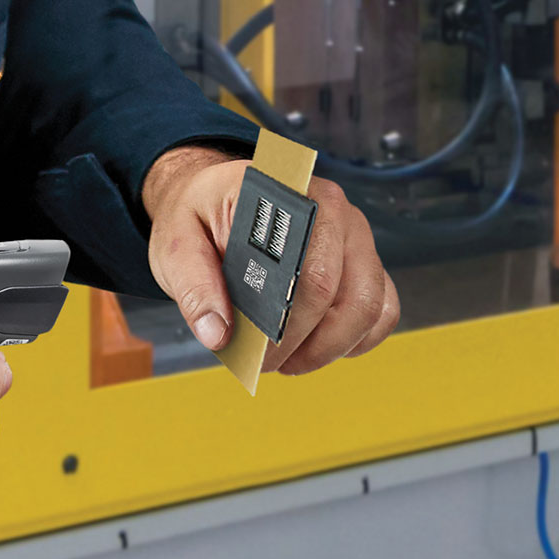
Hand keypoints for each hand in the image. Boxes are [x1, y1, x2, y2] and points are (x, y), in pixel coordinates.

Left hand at [142, 146, 399, 375]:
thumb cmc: (197, 217)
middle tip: (265, 365)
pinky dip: (356, 339)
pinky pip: (382, 308)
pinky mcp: (364, 259)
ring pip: (368, 305)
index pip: (305, 268)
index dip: (286, 323)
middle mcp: (331, 207)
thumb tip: (218, 335)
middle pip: (341, 292)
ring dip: (331, 347)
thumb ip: (193, 288)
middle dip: (304, 343)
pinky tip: (317, 349)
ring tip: (288, 361)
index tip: (258, 354)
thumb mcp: (175, 245)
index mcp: (285, 192)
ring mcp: (354, 233)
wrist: (213, 198)